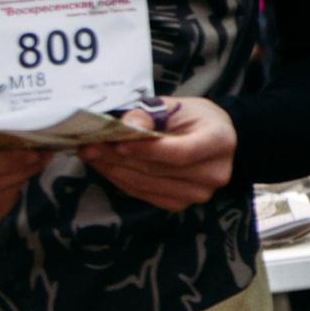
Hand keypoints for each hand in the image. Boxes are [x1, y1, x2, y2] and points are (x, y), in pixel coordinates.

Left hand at [77, 98, 236, 212]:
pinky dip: (120, 179)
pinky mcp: (180, 204)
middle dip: (119, 158)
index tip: (119, 143)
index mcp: (220, 141)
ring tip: (90, 153)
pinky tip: (105, 166)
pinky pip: (143, 193)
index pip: (181, 153)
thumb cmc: (193, 118)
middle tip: (89, 146)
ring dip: (113, 169)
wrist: (211, 137)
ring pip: (146, 184)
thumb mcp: (175, 106)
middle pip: (159, 170)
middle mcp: (214, 173)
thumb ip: (150, 113)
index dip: (148, 150)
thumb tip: (127, 125)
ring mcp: (198, 193)